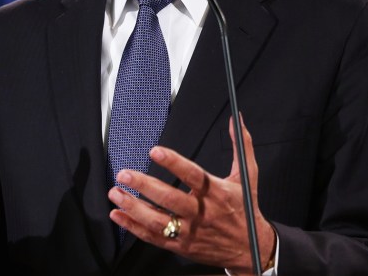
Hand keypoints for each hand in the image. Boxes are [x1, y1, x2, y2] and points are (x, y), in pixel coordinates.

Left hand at [108, 116, 275, 274]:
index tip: (155, 151)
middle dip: (145, 185)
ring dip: (134, 207)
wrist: (250, 246)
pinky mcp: (182, 246)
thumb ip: (241, 145)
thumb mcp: (248, 176)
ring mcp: (190, 231)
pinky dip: (134, 227)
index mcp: (217, 192)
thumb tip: (235, 121)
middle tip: (125, 174)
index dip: (173, 163)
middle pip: (170, 199)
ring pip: (157, 220)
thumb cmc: (246, 209)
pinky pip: (154, 237)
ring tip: (116, 194)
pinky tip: (119, 215)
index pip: (193, 175)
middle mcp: (202, 212)